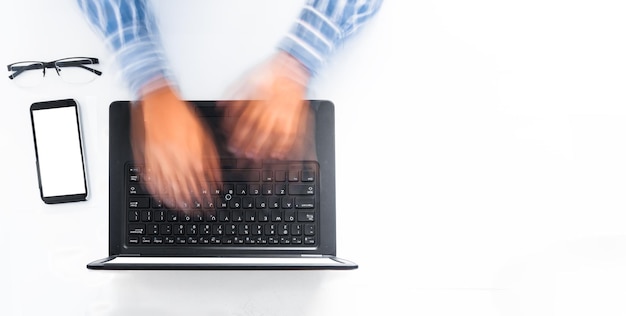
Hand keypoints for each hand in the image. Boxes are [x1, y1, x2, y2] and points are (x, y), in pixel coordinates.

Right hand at [130, 84, 220, 208]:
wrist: (157, 99)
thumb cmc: (181, 114)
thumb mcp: (203, 135)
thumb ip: (211, 159)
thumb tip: (218, 179)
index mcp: (191, 152)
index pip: (201, 182)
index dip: (206, 195)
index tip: (211, 204)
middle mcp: (175, 157)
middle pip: (186, 187)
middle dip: (193, 202)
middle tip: (199, 213)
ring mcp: (159, 157)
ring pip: (168, 186)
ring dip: (176, 200)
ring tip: (182, 209)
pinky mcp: (146, 156)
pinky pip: (150, 178)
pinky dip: (156, 189)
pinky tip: (162, 196)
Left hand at [222, 51, 312, 159]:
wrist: (293, 65)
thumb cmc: (270, 73)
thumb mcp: (247, 78)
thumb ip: (233, 95)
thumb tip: (222, 109)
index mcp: (258, 97)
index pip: (245, 120)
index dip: (238, 135)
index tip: (232, 145)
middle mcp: (271, 106)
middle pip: (259, 130)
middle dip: (250, 145)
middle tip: (243, 155)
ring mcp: (285, 112)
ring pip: (274, 134)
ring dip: (265, 148)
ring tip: (258, 157)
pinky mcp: (295, 115)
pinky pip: (291, 133)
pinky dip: (284, 145)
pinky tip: (278, 154)